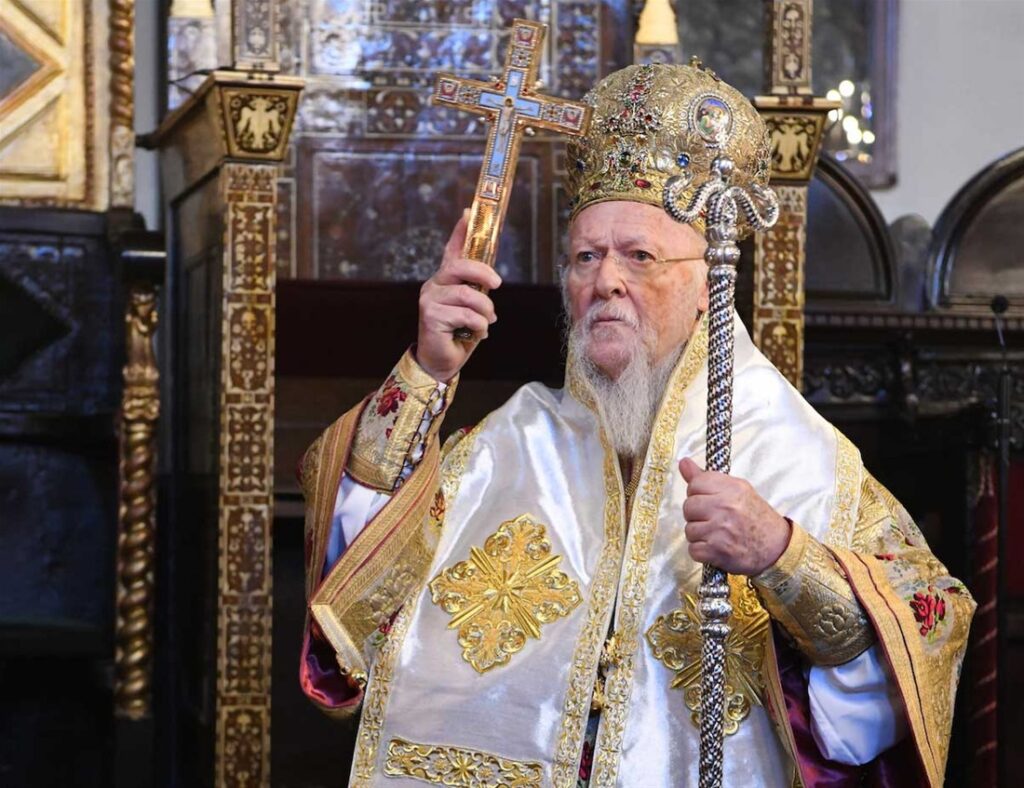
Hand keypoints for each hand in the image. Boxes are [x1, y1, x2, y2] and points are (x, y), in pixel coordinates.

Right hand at [416, 210, 501, 381]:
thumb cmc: (459, 333)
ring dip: (485, 311)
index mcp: (445, 279)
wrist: (442, 361)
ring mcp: (429, 299)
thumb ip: (478, 290)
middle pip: (460, 266)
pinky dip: (478, 326)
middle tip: (497, 285)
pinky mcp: (430, 315)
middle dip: (483, 274)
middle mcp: (434, 284)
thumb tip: (493, 278)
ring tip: (486, 323)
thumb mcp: (473, 308)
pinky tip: (476, 334)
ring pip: (468, 295)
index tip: (469, 212)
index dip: (460, 230)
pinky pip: (465, 315)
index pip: (452, 250)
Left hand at [679, 457, 791, 575]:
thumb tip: (683, 462)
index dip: (698, 493)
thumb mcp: (737, 491)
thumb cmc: (755, 517)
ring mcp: (720, 530)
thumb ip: (707, 478)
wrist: (776, 548)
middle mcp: (726, 507)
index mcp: (732, 488)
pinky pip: (693, 549)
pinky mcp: (717, 551)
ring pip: (689, 529)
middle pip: (688, 507)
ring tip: (716, 534)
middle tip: (712, 519)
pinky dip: (701, 551)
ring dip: (699, 534)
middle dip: (696, 515)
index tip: (709, 500)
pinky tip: (715, 547)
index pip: (695, 484)